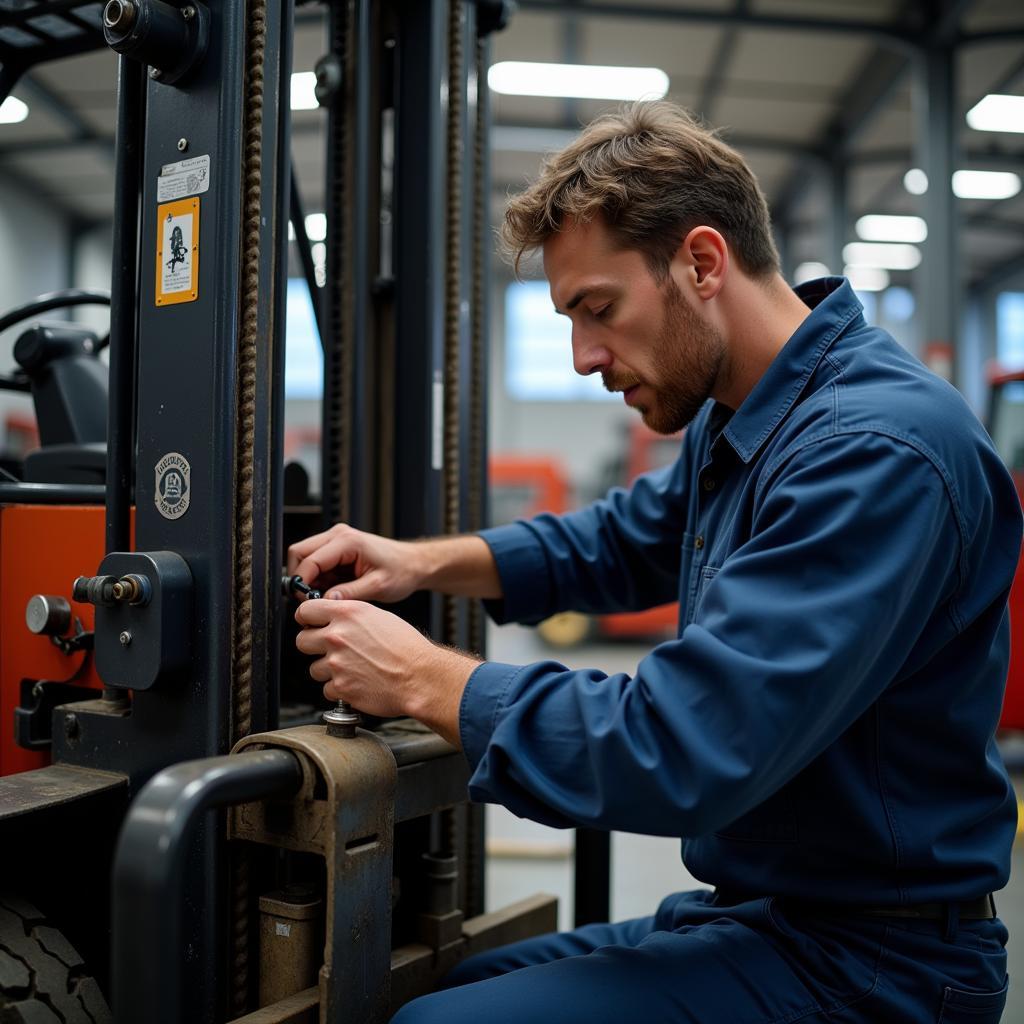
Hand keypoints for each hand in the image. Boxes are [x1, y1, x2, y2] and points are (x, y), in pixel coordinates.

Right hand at [287, 523, 424, 601]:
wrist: (414, 563)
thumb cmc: (401, 571)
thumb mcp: (377, 586)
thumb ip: (350, 593)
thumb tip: (325, 601)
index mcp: (347, 541)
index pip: (309, 559)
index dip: (301, 583)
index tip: (306, 602)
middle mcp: (338, 535)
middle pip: (299, 553)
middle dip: (300, 578)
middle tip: (311, 599)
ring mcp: (336, 540)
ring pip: (304, 557)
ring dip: (309, 578)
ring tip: (326, 595)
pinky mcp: (337, 548)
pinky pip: (316, 562)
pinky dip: (317, 578)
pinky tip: (333, 590)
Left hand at [294, 598, 479, 744]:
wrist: (420, 677)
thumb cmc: (407, 648)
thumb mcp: (379, 616)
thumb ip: (350, 615)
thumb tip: (334, 618)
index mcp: (347, 614)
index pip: (305, 611)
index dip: (307, 619)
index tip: (310, 624)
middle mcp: (338, 637)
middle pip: (302, 641)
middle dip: (314, 646)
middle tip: (331, 650)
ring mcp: (336, 663)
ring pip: (314, 668)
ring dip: (329, 670)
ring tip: (352, 669)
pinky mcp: (340, 687)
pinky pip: (327, 689)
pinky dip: (339, 689)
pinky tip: (357, 682)